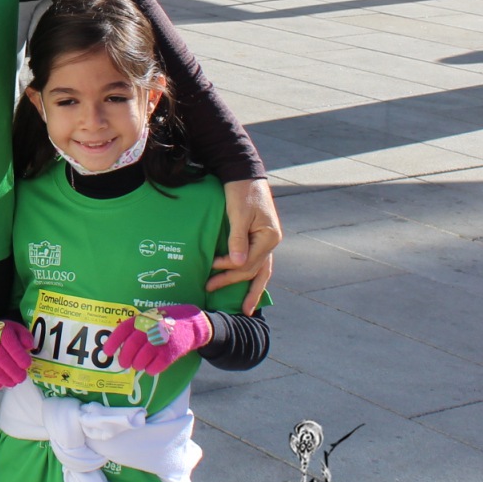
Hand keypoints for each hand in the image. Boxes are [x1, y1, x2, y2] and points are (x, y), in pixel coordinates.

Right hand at [0, 319, 32, 389]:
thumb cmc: (6, 336)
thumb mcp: (19, 331)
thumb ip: (25, 337)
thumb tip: (28, 345)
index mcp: (1, 329)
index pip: (8, 342)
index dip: (18, 355)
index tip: (26, 364)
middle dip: (12, 370)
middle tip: (21, 377)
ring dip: (2, 377)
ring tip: (12, 382)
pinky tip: (1, 383)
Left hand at [109, 305, 211, 374]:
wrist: (191, 323)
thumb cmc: (165, 322)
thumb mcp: (149, 318)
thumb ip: (136, 329)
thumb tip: (119, 347)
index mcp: (143, 319)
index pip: (123, 329)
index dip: (113, 342)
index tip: (107, 352)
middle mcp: (151, 327)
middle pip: (132, 345)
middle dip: (125, 357)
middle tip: (124, 364)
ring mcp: (162, 339)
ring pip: (143, 357)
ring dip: (138, 364)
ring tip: (138, 366)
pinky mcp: (172, 351)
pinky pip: (157, 365)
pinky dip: (151, 369)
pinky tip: (151, 369)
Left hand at [209, 178, 280, 313]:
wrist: (244, 173)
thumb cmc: (241, 191)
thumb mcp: (239, 214)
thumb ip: (238, 239)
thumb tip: (236, 264)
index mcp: (269, 237)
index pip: (248, 261)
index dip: (229, 268)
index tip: (211, 267)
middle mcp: (271, 242)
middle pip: (253, 269)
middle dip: (232, 281)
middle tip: (210, 288)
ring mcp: (267, 241)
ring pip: (261, 270)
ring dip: (252, 289)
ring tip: (246, 308)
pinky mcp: (259, 238)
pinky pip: (257, 262)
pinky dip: (253, 275)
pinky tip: (247, 286)